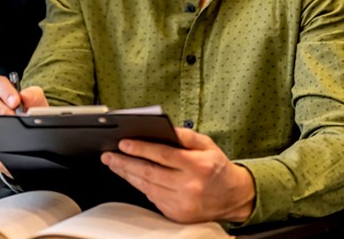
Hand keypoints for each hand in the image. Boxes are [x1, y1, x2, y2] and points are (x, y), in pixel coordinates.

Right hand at [0, 76, 47, 176]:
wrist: (29, 140)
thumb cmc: (29, 118)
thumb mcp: (38, 106)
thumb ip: (35, 97)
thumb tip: (26, 95)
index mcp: (0, 91)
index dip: (5, 90)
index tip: (16, 101)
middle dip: (0, 109)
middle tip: (13, 117)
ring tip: (10, 131)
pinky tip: (2, 146)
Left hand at [101, 127, 254, 223]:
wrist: (234, 197)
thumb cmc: (217, 167)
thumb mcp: (207, 145)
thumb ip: (184, 135)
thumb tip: (161, 128)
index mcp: (198, 166)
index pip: (163, 155)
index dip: (140, 149)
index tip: (123, 144)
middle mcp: (190, 186)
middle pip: (149, 173)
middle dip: (125, 162)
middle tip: (109, 155)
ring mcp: (183, 203)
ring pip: (147, 187)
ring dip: (127, 175)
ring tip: (114, 164)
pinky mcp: (177, 214)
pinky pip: (152, 198)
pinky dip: (140, 186)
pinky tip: (131, 177)